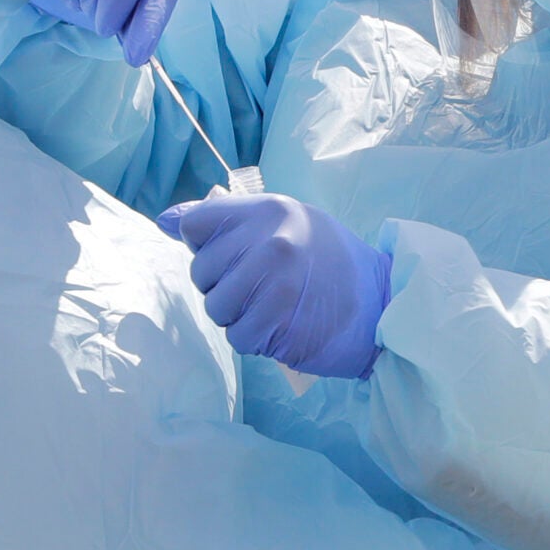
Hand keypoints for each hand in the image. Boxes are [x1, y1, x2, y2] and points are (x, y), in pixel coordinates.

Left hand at [157, 192, 389, 380]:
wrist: (383, 303)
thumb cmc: (331, 262)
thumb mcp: (287, 222)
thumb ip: (230, 221)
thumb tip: (166, 221)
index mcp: (267, 210)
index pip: (196, 224)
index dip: (206, 246)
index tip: (233, 256)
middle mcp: (268, 241)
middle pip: (201, 271)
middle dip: (223, 286)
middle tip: (263, 287)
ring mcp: (273, 284)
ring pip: (216, 308)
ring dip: (238, 316)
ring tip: (274, 307)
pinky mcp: (278, 324)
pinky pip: (237, 337)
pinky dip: (256, 339)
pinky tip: (283, 326)